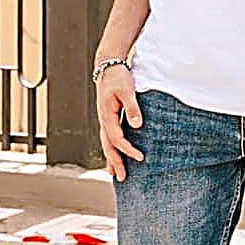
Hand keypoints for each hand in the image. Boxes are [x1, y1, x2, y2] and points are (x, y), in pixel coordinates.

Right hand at [95, 62, 144, 181]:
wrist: (108, 67)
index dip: (128, 150)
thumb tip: (137, 126)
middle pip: (108, 146)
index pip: (117, 139)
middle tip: (123, 178)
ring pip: (106, 144)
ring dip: (111, 158)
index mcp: (107, 116)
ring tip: (116, 174)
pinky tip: (115, 155)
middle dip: (115, 162)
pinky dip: (112, 149)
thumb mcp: (127, 90)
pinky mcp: (108, 117)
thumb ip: (133, 108)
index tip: (140, 158)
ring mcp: (104, 120)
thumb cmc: (118, 77)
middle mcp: (103, 121)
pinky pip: (109, 137)